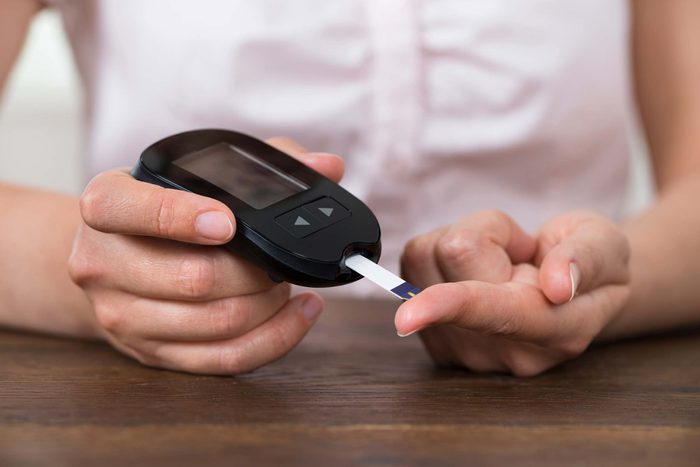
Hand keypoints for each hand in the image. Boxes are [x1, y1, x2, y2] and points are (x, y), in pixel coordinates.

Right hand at [69, 138, 343, 373]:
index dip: (181, 217)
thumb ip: (260, 163)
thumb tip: (326, 166)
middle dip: (255, 270)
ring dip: (269, 303)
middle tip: (280, 259)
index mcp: (107, 204)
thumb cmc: (164, 207)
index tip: (228, 222)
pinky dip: (275, 337)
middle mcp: (103, 262)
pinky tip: (297, 312)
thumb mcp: (194, 172)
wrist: (114, 257)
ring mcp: (122, 315)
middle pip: (193, 278)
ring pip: (216, 322)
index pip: (131, 210)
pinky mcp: (151, 353)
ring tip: (286, 282)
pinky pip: (223, 359)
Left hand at [396, 210, 630, 376]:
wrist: (571, 289)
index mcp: (557, 330)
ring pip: (424, 257)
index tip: (410, 314)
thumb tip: (558, 285)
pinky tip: (476, 272)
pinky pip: (412, 268)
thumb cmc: (590, 261)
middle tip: (521, 252)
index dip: (453, 306)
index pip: (496, 313)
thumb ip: (586, 260)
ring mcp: (466, 350)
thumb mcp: (606, 245)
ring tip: (500, 261)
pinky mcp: (435, 338)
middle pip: (453, 256)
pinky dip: (441, 258)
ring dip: (461, 243)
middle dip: (488, 233)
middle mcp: (506, 350)